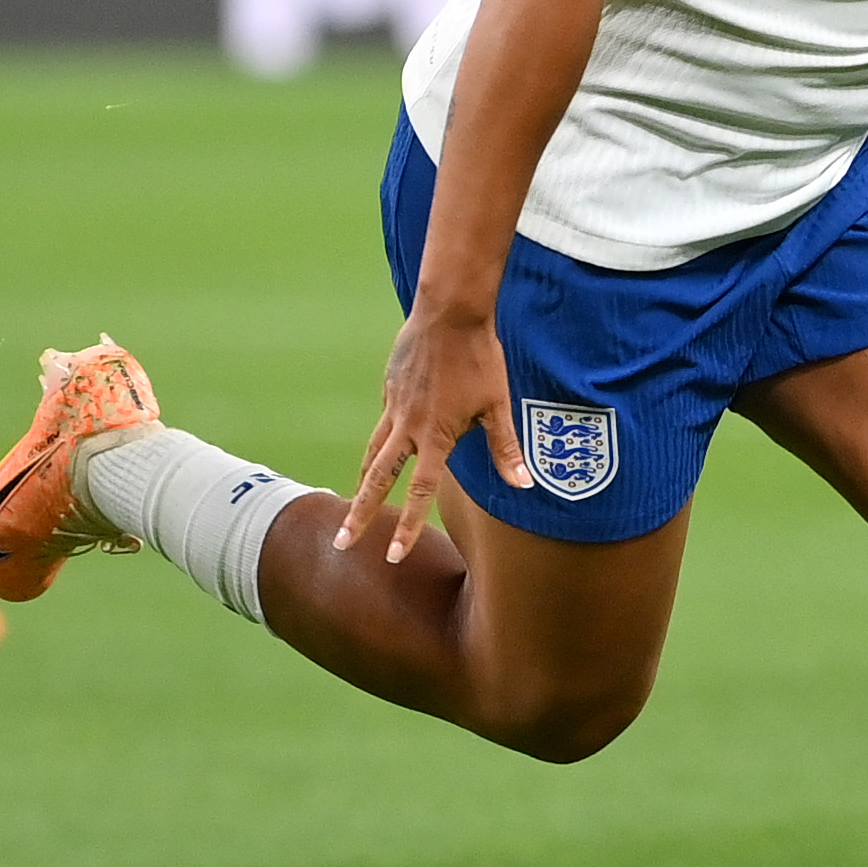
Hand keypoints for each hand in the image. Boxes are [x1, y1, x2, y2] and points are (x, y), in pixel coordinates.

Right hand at [337, 301, 525, 564]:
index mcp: (435, 436)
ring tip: (352, 502)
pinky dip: (383, 435)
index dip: (408, 526)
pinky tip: (388, 439)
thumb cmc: (480, 358)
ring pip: (373, 451)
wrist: (449, 311)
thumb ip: (506, 448)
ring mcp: (394, 405)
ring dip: (362, 480)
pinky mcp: (390, 386)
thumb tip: (525, 484)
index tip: (392, 555)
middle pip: (377, 479)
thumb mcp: (497, 404)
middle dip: (360, 514)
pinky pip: (385, 419)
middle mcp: (407, 426)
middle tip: (341, 541)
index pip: (419, 492)